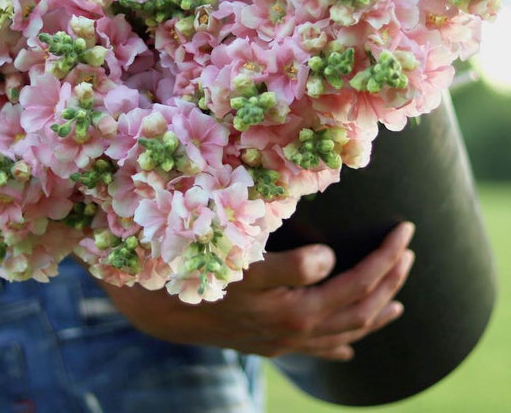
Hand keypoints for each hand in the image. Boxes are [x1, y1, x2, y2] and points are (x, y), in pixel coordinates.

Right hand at [98, 221, 414, 359]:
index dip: (385, 257)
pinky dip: (344, 343)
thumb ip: (291, 265)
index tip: (405, 230)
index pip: (359, 282)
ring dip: (377, 313)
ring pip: (347, 333)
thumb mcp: (245, 266)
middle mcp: (301, 331)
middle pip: (362, 310)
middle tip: (408, 252)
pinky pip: (322, 349)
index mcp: (299, 309)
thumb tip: (331, 258)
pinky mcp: (275, 344)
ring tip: (399, 301)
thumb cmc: (208, 278)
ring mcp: (289, 342)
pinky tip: (350, 346)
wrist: (170, 313)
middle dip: (391, 280)